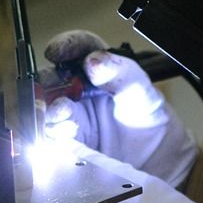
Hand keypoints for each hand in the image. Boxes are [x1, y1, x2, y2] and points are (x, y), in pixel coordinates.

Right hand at [41, 30, 198, 188]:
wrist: (157, 157)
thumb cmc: (147, 117)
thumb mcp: (141, 93)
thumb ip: (122, 74)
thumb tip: (94, 61)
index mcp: (98, 68)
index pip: (79, 48)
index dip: (65, 45)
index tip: (56, 51)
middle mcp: (78, 88)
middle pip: (51, 78)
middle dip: (46, 83)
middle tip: (55, 91)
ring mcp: (70, 115)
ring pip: (46, 108)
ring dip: (47, 111)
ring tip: (62, 116)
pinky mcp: (67, 142)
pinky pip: (50, 136)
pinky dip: (51, 136)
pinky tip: (63, 136)